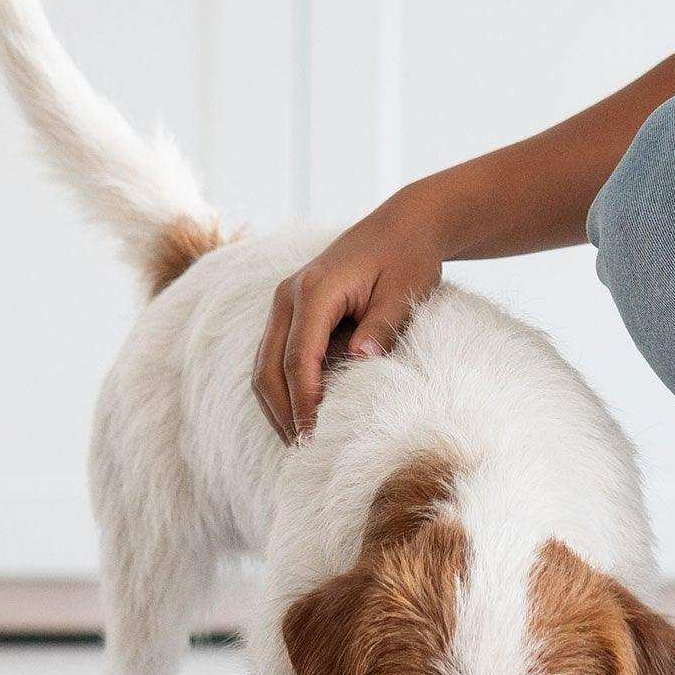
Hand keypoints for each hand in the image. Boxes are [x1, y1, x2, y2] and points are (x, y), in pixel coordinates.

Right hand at [251, 181, 449, 443]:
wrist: (405, 224)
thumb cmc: (409, 257)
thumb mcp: (404, 292)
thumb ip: (381, 327)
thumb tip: (361, 360)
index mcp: (314, 290)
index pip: (297, 358)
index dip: (304, 402)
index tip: (315, 436)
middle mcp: (288, 296)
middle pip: (268, 367)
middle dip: (283, 412)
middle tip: (304, 450)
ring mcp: (285, 302)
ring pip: (264, 365)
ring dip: (279, 404)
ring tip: (302, 440)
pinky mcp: (293, 309)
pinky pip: (276, 355)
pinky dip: (284, 386)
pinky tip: (305, 412)